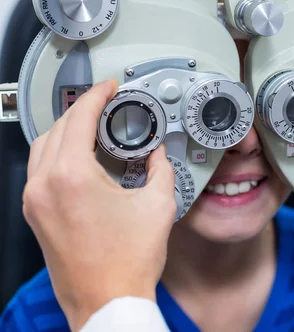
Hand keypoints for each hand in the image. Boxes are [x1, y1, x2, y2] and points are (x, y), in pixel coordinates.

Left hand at [22, 80, 175, 329]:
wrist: (108, 301)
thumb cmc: (127, 262)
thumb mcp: (158, 205)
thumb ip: (161, 168)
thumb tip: (158, 154)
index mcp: (71, 177)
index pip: (79, 118)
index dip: (97, 96)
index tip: (108, 89)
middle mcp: (44, 186)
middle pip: (56, 129)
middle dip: (81, 111)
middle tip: (105, 106)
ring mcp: (35, 203)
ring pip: (42, 149)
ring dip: (66, 132)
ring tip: (92, 128)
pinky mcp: (36, 216)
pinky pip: (39, 171)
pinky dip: (58, 155)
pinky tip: (80, 159)